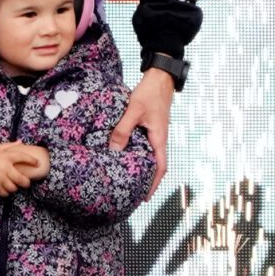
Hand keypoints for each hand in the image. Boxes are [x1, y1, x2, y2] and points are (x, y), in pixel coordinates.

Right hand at [0, 142, 47, 196]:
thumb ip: (9, 146)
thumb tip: (21, 142)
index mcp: (6, 156)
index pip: (23, 158)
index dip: (32, 161)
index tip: (37, 164)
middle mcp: (4, 168)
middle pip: (22, 180)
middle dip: (26, 183)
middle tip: (25, 182)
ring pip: (14, 188)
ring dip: (14, 187)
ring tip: (12, 184)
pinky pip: (5, 193)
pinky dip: (6, 192)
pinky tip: (4, 187)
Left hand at [110, 68, 176, 198]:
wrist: (160, 78)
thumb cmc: (149, 93)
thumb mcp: (133, 111)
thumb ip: (123, 129)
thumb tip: (114, 149)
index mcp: (159, 138)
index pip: (160, 167)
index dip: (154, 184)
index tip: (146, 197)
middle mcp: (160, 138)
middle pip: (156, 164)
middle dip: (148, 179)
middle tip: (135, 191)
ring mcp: (156, 132)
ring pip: (151, 154)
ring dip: (143, 166)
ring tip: (129, 176)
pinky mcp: (151, 126)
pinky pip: (146, 144)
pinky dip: (139, 152)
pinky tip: (127, 152)